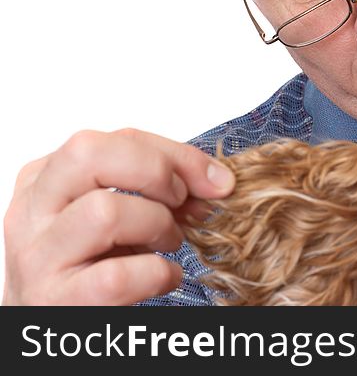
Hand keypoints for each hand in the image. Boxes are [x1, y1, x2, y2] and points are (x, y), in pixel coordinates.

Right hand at [3, 128, 234, 304]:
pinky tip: (165, 278)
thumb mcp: (117, 214)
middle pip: (91, 153)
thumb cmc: (90, 264)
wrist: (51, 328)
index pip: (117, 138)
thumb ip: (156, 187)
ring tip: (169, 243)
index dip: (176, 154)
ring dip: (157, 225)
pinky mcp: (53, 301)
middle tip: (180, 202)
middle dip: (155, 171)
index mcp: (47, 177)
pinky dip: (157, 274)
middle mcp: (32, 210)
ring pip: (104, 212)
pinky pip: (117, 276)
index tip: (213, 178)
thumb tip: (215, 180)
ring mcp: (38, 256)